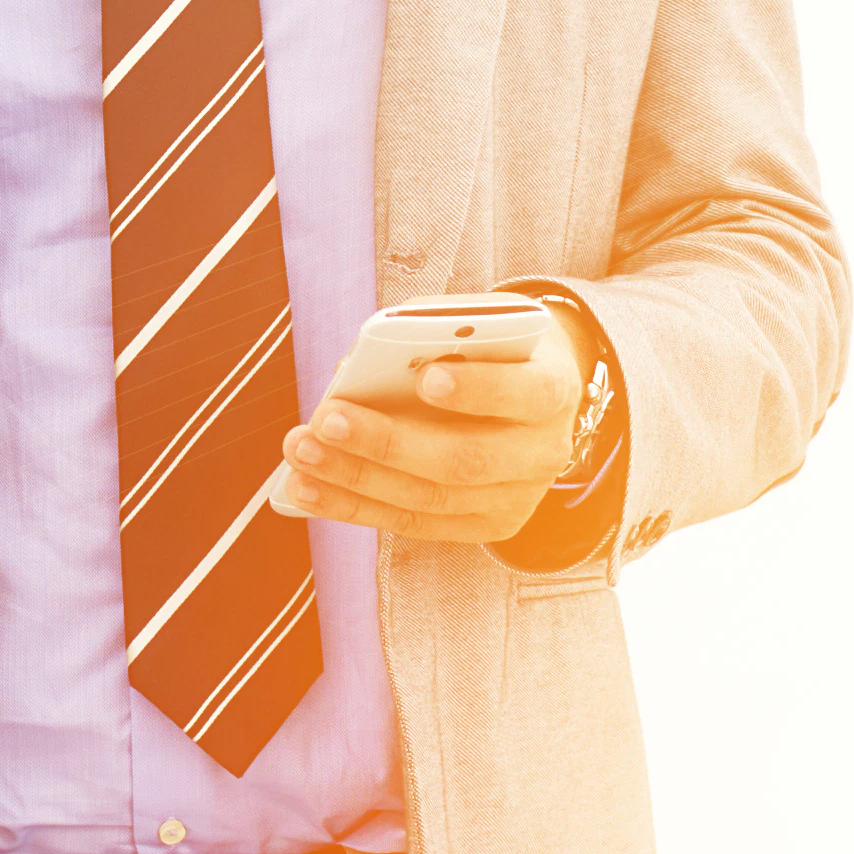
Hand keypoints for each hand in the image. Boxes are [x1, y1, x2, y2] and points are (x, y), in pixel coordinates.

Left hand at [273, 324, 589, 543]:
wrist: (533, 394)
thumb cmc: (489, 349)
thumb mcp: (475, 327)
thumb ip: (428, 337)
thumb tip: (353, 372)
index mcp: (552, 389)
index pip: (526, 392)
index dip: (479, 389)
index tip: (426, 378)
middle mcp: (542, 452)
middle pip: (465, 459)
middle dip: (388, 442)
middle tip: (327, 420)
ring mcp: (516, 498)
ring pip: (431, 498)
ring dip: (355, 479)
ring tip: (301, 456)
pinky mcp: (486, 526)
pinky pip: (414, 523)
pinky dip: (354, 507)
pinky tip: (308, 490)